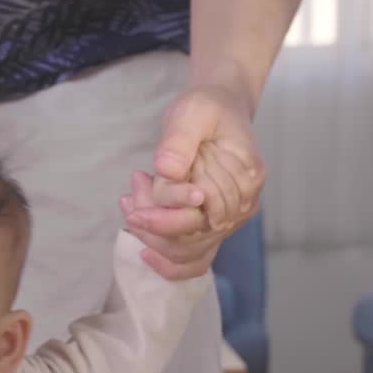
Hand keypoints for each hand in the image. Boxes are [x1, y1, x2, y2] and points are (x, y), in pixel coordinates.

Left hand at [125, 83, 266, 279]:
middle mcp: (243, 205)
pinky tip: (144, 252)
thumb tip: (167, 170)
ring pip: (189, 252)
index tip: (132, 201)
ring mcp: (230, 220)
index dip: (165, 214)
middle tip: (126, 200)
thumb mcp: (192, 112)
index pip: (203, 213)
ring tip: (130, 207)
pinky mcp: (214, 228)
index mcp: (245, 176)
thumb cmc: (206, 109)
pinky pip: (196, 260)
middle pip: (194, 238)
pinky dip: (170, 263)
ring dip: (154, 238)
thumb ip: (180, 140)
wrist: (218, 111)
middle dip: (153, 225)